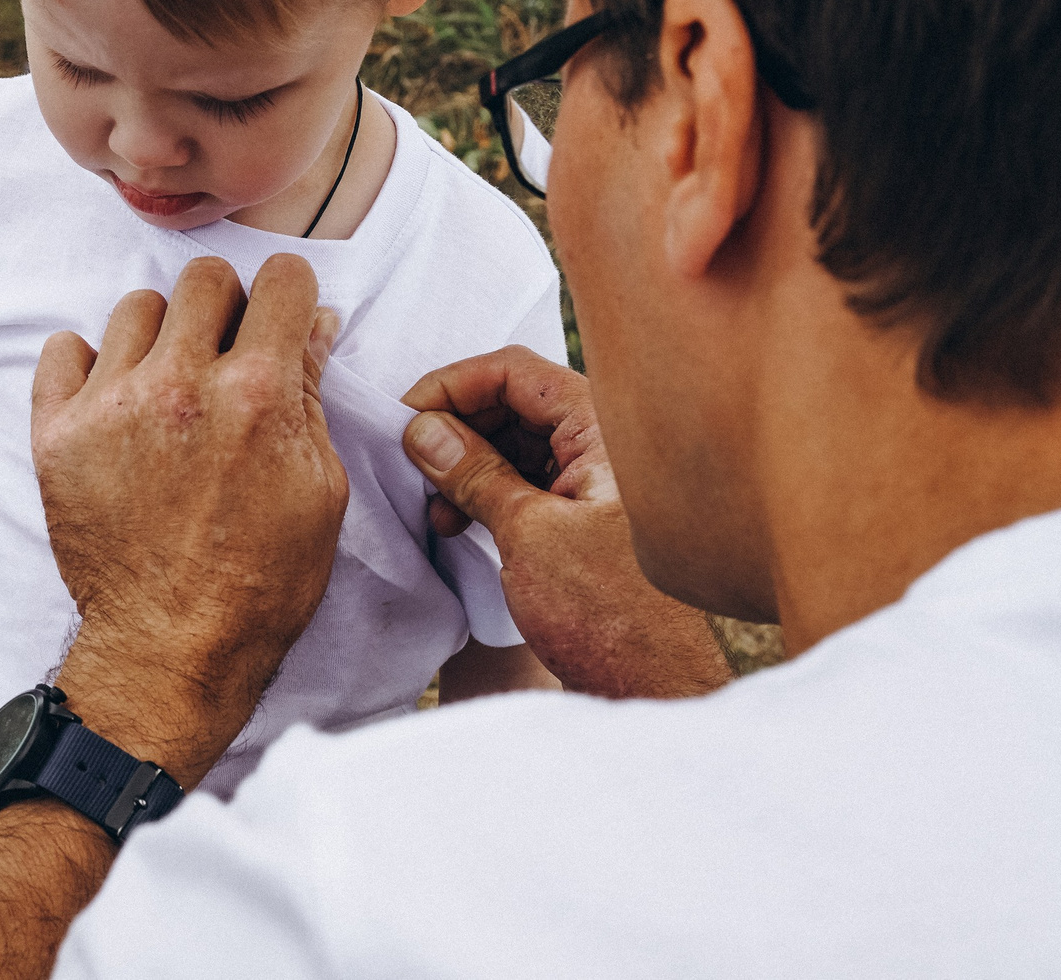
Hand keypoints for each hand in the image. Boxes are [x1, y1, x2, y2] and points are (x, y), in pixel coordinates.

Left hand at [30, 253, 348, 783]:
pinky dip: (89, 364)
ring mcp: (112, 405)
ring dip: (161, 335)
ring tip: (168, 386)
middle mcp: (182, 384)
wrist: (173, 651)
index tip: (280, 316)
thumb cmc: (261, 581)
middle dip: (226, 307)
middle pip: (204, 278)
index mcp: (258, 392)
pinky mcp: (57, 434)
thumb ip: (309, 394)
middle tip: (225, 354)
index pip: (279, 278)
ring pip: (136, 306)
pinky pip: (64, 350)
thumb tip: (312, 323)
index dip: (287, 296)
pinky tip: (114, 400)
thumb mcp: (319, 487)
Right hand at [403, 346, 729, 699]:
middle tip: (412, 465)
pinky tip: (455, 523)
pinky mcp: (581, 518)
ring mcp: (593, 481)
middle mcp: (603, 444)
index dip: (452, 386)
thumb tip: (423, 429)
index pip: (514, 371)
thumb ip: (475, 473)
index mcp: (602, 429)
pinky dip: (484, 494)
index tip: (404, 419)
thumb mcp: (529, 536)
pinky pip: (524, 481)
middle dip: (456, 427)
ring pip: (514, 443)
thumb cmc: (610, 614)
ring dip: (465, 464)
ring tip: (434, 507)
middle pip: (512, 401)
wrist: (656, 690)